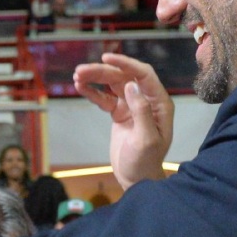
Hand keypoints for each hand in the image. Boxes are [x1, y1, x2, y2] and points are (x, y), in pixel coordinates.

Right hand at [74, 53, 172, 189]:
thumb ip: (141, 111)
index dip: (126, 63)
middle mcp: (147, 100)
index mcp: (159, 103)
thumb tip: (131, 85)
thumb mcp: (145, 139)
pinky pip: (104, 98)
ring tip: (77, 76)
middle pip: (124, 77)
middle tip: (80, 71)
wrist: (137, 179)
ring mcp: (132, 106)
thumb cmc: (145, 162)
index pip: (143, 75)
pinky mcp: (119, 113)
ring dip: (95, 78)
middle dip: (103, 72)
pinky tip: (80, 86)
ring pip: (112, 85)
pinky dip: (92, 92)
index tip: (106, 57)